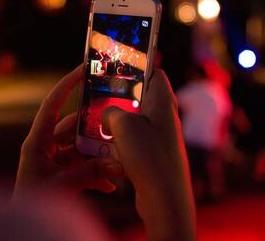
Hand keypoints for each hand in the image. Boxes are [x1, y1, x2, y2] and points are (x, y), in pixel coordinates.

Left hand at [13, 65, 123, 200]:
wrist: (24, 228)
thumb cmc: (32, 202)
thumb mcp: (60, 186)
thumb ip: (89, 174)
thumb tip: (118, 165)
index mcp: (37, 142)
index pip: (52, 105)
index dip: (66, 85)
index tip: (83, 70)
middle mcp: (47, 146)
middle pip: (75, 128)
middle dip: (95, 132)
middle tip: (117, 129)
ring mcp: (56, 158)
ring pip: (82, 148)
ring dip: (99, 156)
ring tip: (117, 163)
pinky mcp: (63, 171)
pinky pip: (83, 165)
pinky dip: (97, 173)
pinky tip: (110, 185)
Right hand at [102, 69, 195, 240]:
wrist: (164, 197)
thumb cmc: (148, 154)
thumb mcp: (122, 125)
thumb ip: (110, 112)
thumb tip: (108, 117)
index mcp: (162, 100)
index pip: (155, 73)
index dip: (138, 67)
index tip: (118, 69)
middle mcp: (165, 115)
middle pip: (142, 96)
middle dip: (120, 97)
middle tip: (101, 98)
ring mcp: (161, 135)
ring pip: (136, 118)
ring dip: (118, 120)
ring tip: (99, 123)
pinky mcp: (155, 152)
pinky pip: (136, 138)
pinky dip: (122, 138)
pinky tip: (108, 145)